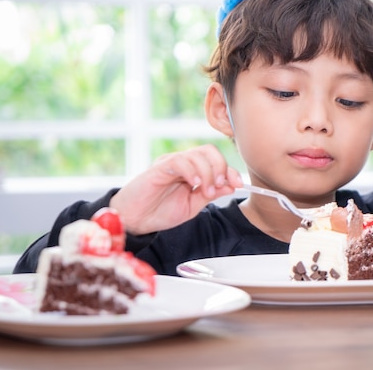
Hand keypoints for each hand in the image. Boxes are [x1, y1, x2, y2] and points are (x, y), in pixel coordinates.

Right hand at [109, 144, 243, 234]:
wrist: (134, 220)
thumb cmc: (159, 212)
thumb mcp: (192, 206)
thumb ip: (210, 194)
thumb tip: (231, 185)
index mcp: (192, 171)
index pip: (215, 161)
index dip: (230, 171)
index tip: (239, 184)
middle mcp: (183, 163)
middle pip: (209, 151)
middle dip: (221, 167)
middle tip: (221, 185)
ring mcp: (171, 163)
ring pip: (197, 155)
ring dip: (208, 172)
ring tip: (206, 190)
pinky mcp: (159, 167)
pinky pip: (180, 161)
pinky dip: (192, 170)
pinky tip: (195, 184)